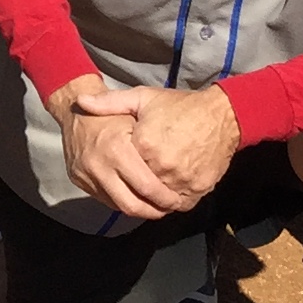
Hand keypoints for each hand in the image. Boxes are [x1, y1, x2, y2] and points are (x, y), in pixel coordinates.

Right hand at [47, 77, 188, 221]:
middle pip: (131, 205)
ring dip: (139, 209)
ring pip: (118, 206)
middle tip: (168, 208)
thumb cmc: (113, 114)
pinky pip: (105, 199)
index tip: (177, 200)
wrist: (74, 109)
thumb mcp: (139, 116)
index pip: (146, 187)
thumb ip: (157, 142)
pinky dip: (122, 200)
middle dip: (153, 211)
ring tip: (154, 204)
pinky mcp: (78, 180)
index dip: (165, 199)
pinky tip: (135, 194)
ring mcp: (86, 175)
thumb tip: (177, 166)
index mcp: (117, 148)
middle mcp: (99, 165)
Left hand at [69, 82, 239, 206]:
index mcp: (143, 145)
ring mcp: (182, 179)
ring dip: (153, 199)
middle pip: (139, 188)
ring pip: (159, 200)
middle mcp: (161, 165)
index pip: (123, 170)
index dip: (121, 171)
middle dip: (135, 189)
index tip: (120, 169)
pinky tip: (168, 192)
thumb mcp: (142, 98)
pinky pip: (180, 204)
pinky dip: (173, 202)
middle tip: (134, 187)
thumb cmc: (179, 106)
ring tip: (150, 191)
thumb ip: (109, 103)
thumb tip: (80, 101)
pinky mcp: (199, 188)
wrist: (221, 115)